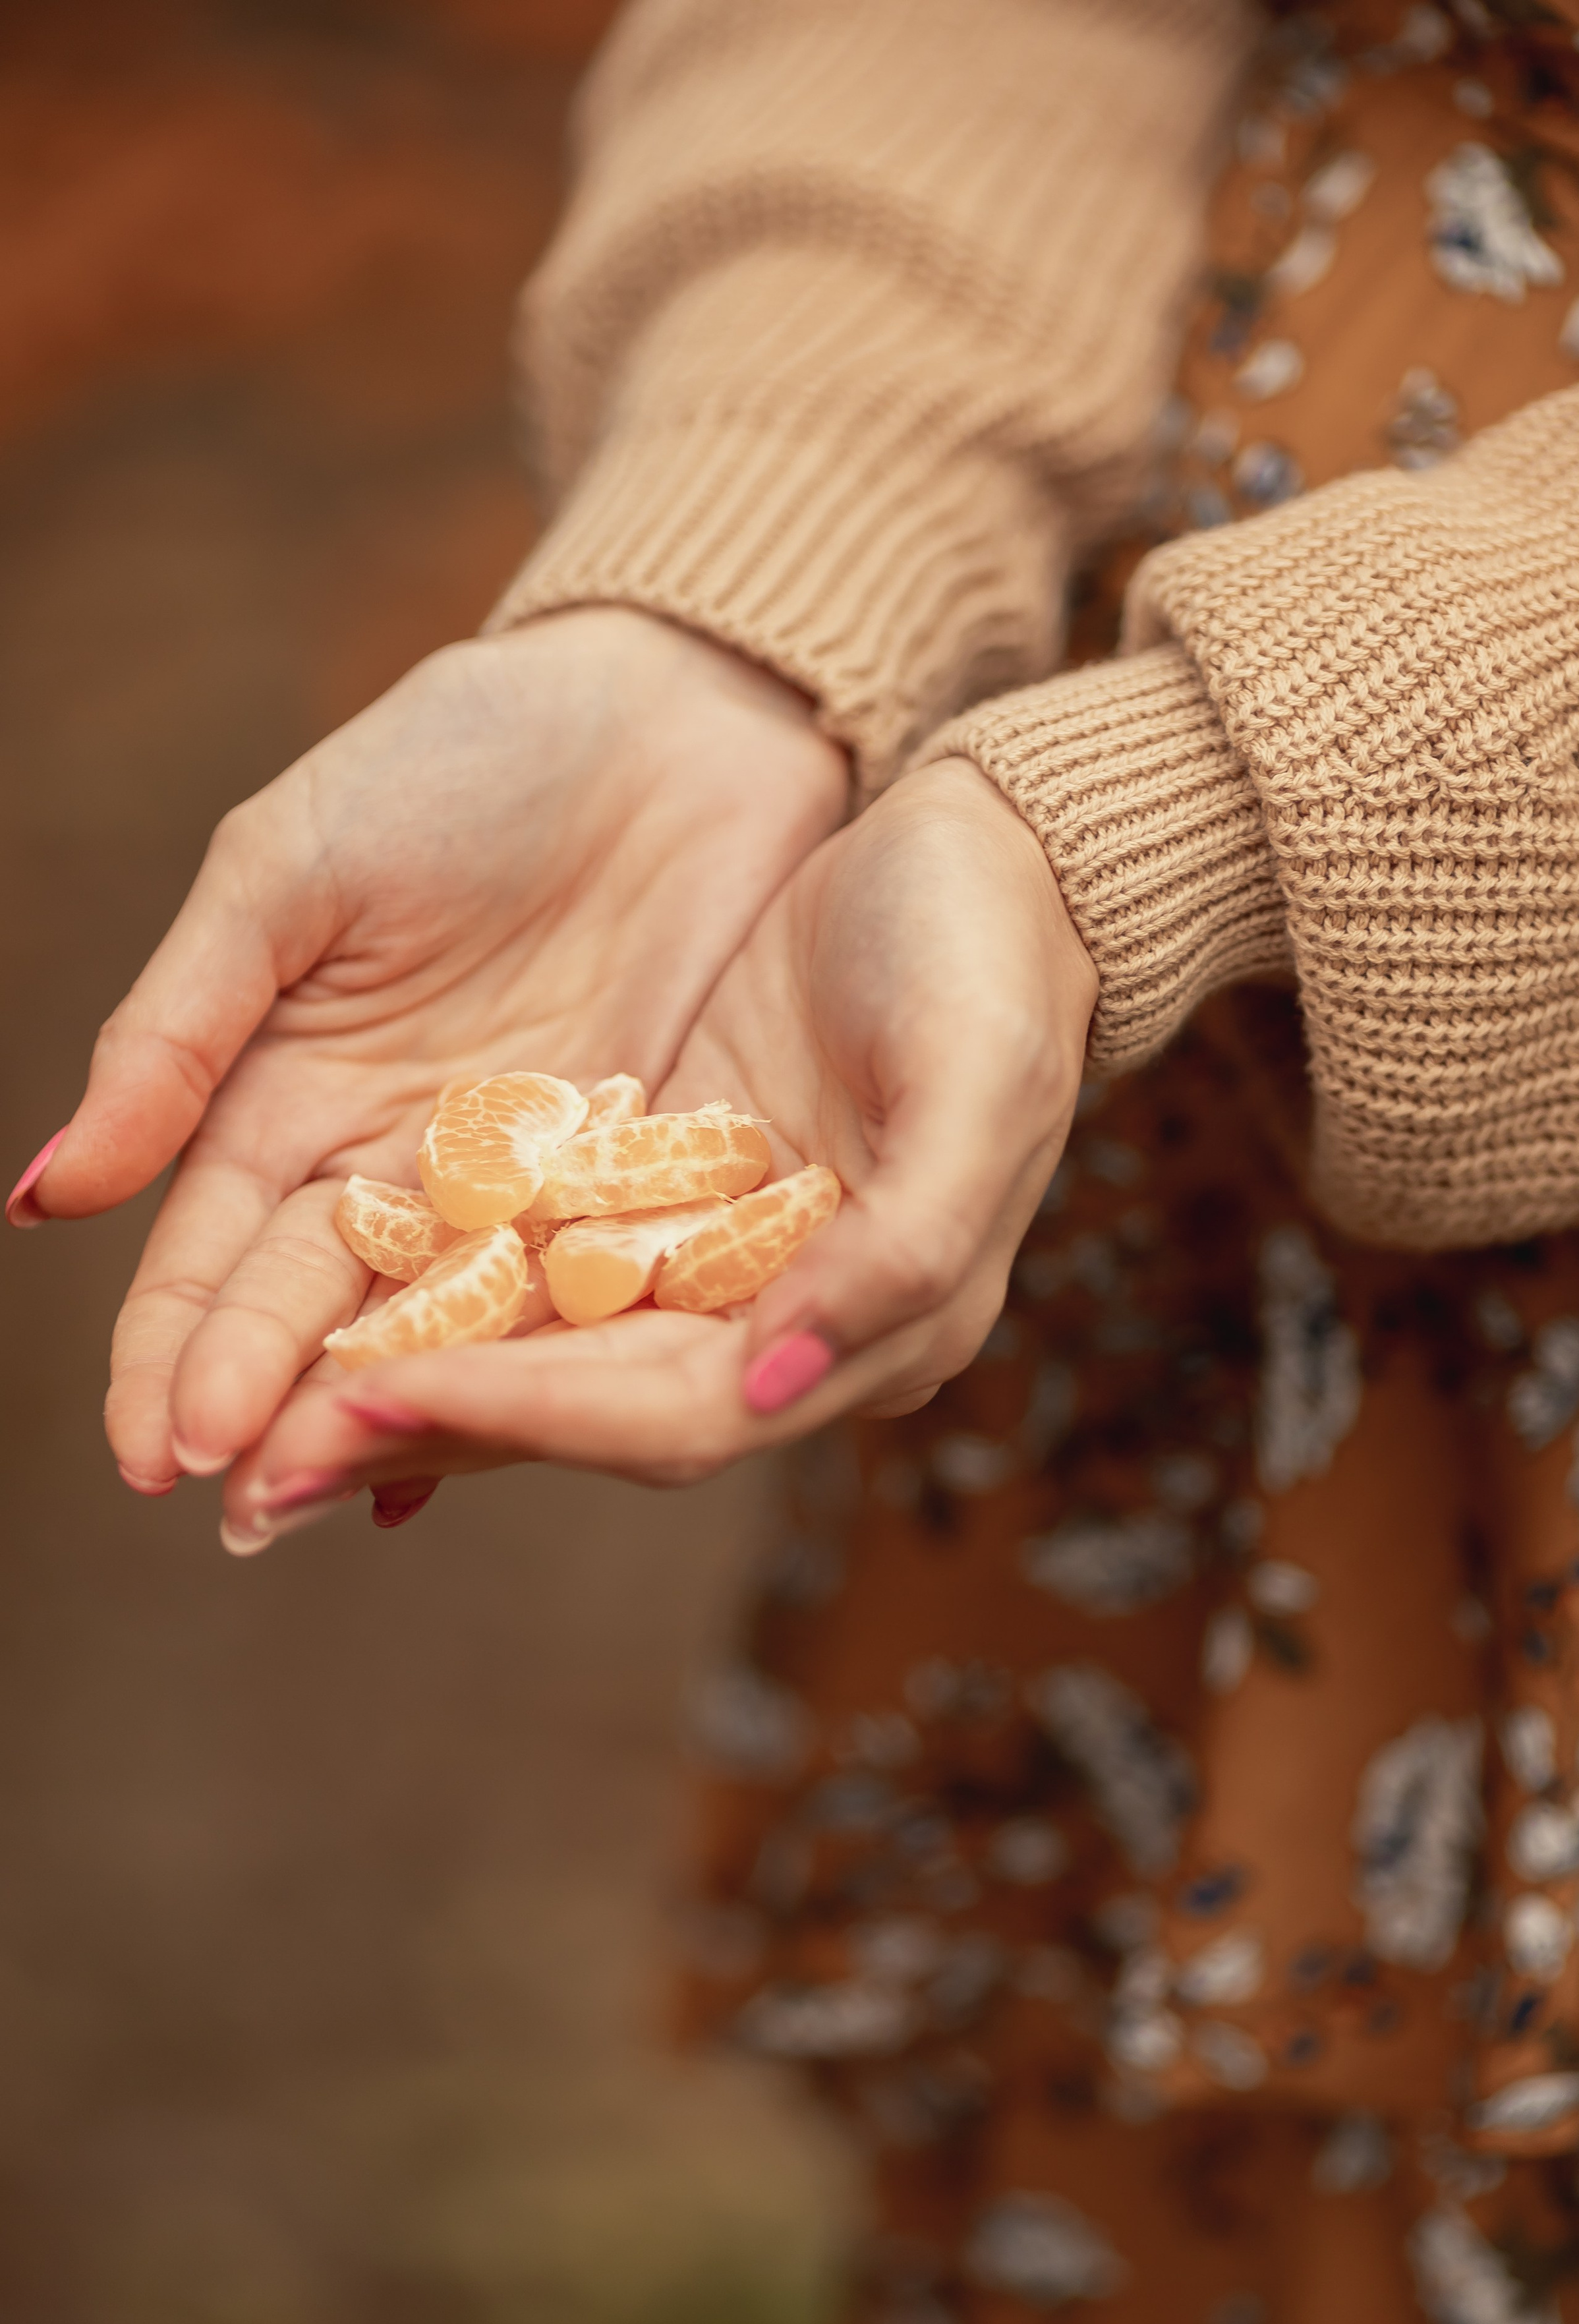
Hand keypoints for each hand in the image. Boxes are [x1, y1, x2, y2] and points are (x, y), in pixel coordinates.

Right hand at [10, 607, 847, 1492]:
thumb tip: (47, 1197)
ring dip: (395, 1417)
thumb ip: (179, 1032)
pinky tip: (515, 1445)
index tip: (153, 1448)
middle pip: (319, 1316)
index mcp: (289, 1094)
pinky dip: (547, 1367)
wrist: (670, 709)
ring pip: (443, 1327)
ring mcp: (520, 1180)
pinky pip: (582, 1291)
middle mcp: (396, 1162)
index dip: (178, 1352)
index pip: (213, 1256)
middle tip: (242, 1512)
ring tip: (344, 1508)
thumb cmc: (461, 758)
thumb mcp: (287, 873)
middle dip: (274, 1414)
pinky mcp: (637, 1173)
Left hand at [217, 758, 1096, 1537]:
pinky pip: (523, 1264)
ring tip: (251, 1425)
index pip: (671, 1413)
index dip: (525, 1417)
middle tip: (252, 1475)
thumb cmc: (994, 959)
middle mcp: (771, 1323)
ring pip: (533, 1354)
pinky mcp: (651, 1185)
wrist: (988, 849)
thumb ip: (898, 1250)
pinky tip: (320, 1314)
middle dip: (424, 1436)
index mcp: (864, 1328)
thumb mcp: (975, 1086)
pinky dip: (428, 1299)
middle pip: (578, 1412)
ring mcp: (705, 1259)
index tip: (375, 1400)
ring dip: (402, 1391)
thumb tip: (768, 1379)